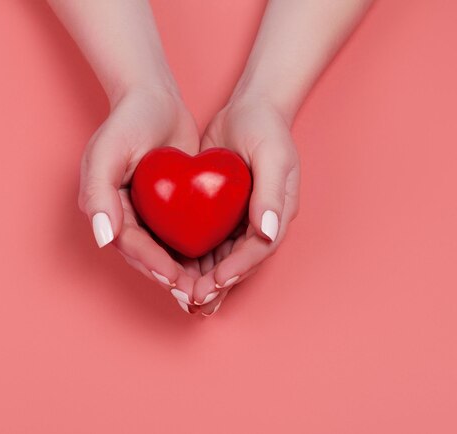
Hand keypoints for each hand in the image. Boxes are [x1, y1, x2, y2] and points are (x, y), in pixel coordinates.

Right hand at [78, 86, 202, 309]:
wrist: (154, 99)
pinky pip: (182, 236)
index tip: (174, 278)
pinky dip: (195, 253)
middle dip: (170, 278)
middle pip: (148, 256)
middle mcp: (125, 217)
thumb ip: (98, 193)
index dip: (151, 263)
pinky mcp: (170, 208)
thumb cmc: (127, 122)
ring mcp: (149, 214)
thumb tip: (102, 238)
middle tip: (194, 296)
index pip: (130, 244)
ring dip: (184, 274)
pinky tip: (214, 267)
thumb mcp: (107, 151)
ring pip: (166, 252)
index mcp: (106, 209)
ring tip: (206, 292)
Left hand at [191, 97, 299, 314]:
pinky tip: (178, 272)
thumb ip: (272, 194)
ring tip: (184, 297)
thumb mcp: (273, 155)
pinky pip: (208, 242)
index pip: (259, 249)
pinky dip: (196, 260)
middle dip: (219, 283)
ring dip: (205, 279)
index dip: (238, 267)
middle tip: (195, 300)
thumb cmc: (265, 128)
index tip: (217, 282)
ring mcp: (240, 219)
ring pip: (222, 258)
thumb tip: (268, 232)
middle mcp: (260, 222)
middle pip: (240, 261)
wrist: (248, 109)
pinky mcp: (221, 213)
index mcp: (278, 213)